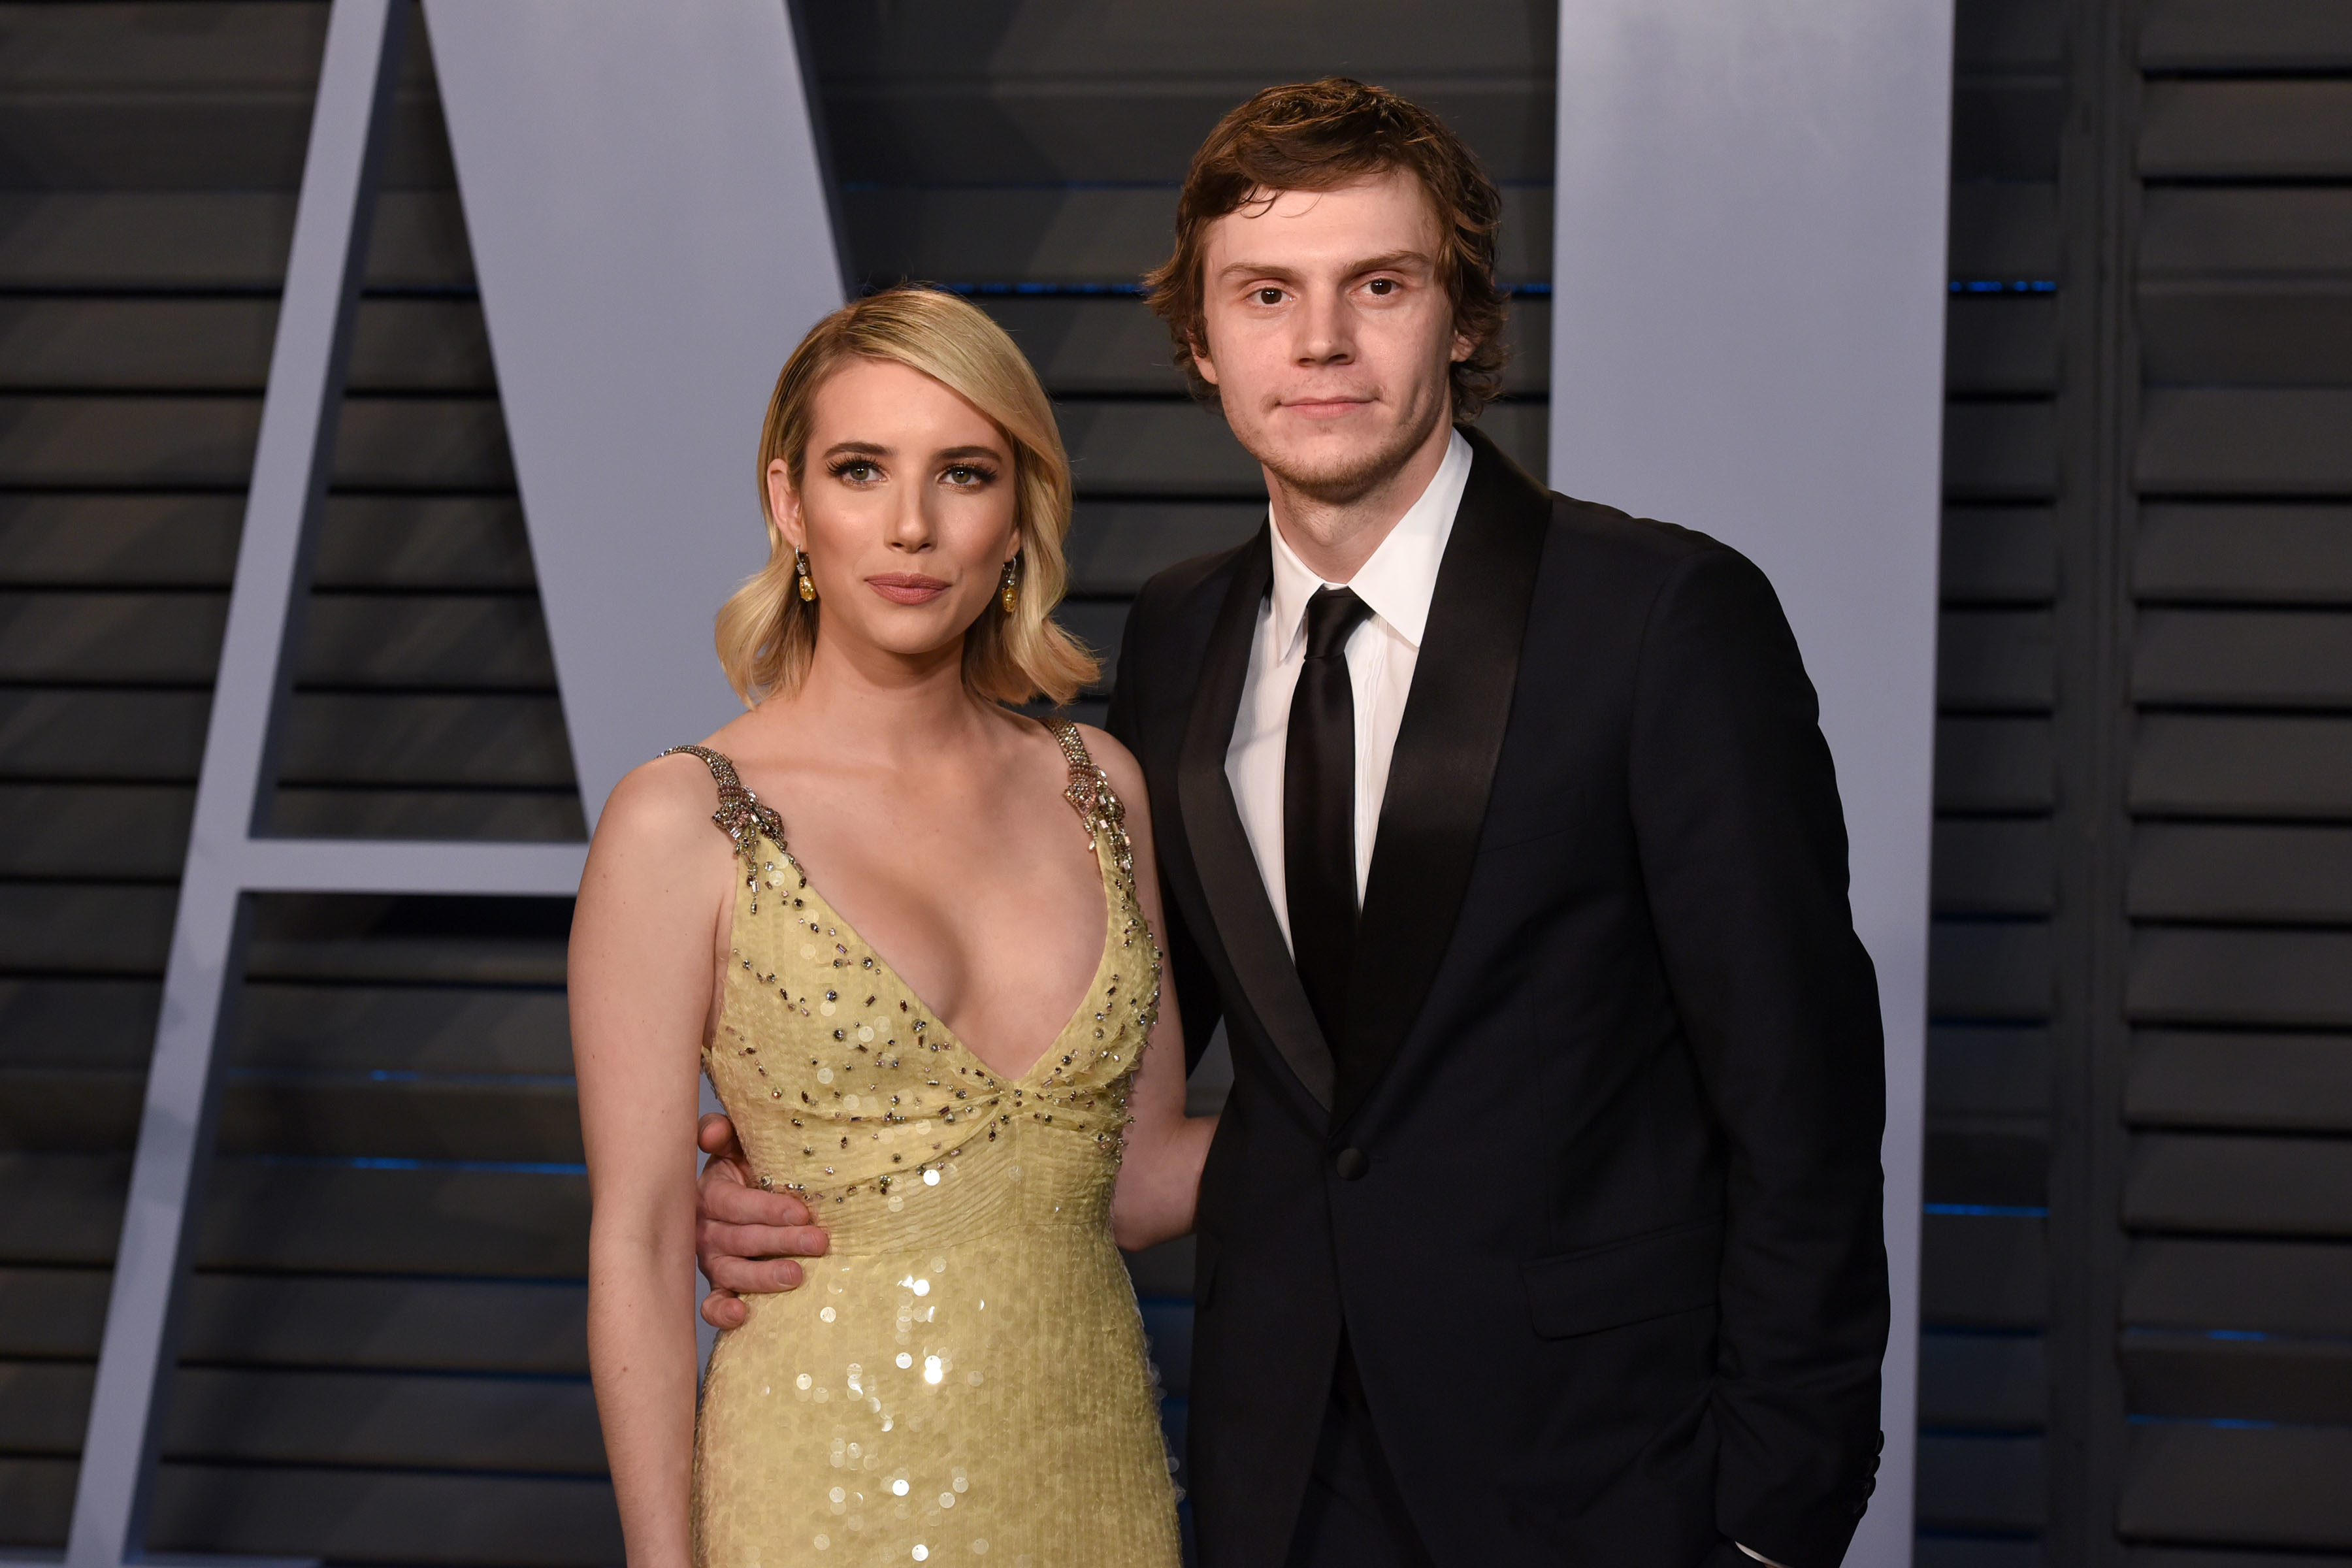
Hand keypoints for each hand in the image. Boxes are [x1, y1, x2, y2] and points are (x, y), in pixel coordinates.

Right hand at [694, 1112, 829, 1328]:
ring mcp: (712, 1261)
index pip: (736, 1203)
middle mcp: (707, 1230)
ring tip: (797, 1276)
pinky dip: (722, 1313)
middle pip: (742, 1239)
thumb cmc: (744, 1167)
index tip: (801, 1211)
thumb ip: (722, 1132)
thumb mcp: (735, 1144)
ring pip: (732, 1272)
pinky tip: (742, 1315)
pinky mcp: (719, 1285)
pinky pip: (713, 1304)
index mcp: (711, 1194)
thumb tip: (712, 1132)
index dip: (768, 1208)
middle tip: (818, 1242)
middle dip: (782, 1241)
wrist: (736, 1195)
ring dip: (763, 1277)